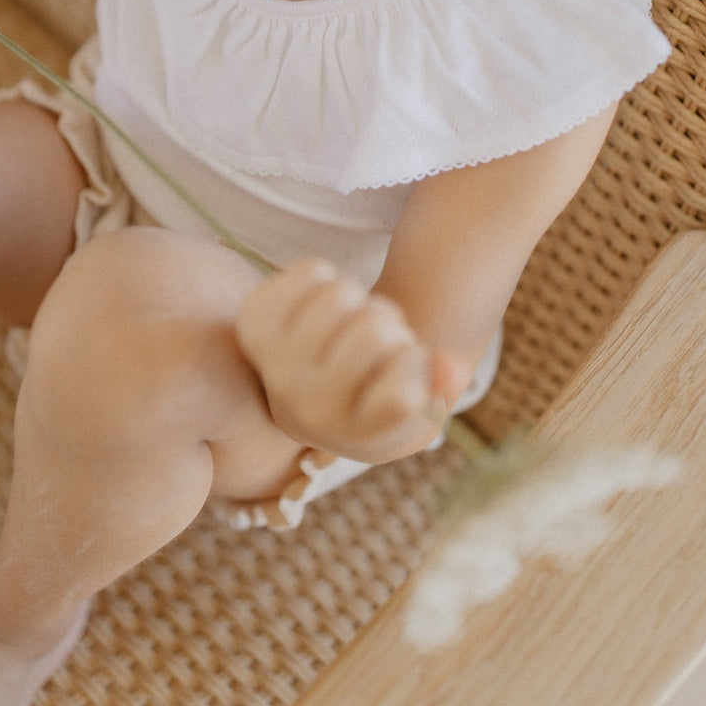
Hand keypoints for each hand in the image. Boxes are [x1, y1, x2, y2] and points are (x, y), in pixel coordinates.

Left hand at [236, 260, 455, 462]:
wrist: (316, 402)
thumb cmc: (379, 393)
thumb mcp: (417, 400)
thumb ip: (437, 384)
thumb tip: (451, 369)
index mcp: (352, 433)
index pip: (401, 395)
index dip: (416, 367)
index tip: (406, 370)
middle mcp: (305, 407)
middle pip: (375, 333)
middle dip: (391, 327)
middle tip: (382, 343)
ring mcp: (275, 365)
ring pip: (343, 295)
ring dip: (361, 300)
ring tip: (354, 325)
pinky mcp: (254, 324)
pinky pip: (311, 272)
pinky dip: (327, 277)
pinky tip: (323, 306)